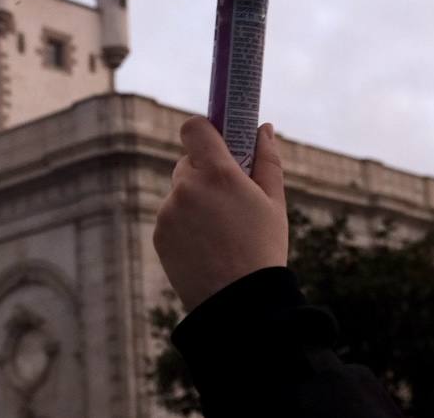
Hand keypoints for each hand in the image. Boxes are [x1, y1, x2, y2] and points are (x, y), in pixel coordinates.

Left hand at [152, 118, 287, 310]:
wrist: (239, 305)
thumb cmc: (263, 249)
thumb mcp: (274, 203)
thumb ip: (267, 160)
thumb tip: (264, 129)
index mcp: (218, 173)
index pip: (194, 128)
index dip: (204, 130)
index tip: (217, 140)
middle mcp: (187, 187)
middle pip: (187, 162)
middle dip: (205, 172)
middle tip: (228, 194)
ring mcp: (169, 211)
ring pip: (180, 192)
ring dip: (195, 200)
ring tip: (221, 231)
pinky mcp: (159, 233)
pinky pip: (171, 216)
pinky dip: (185, 223)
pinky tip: (206, 246)